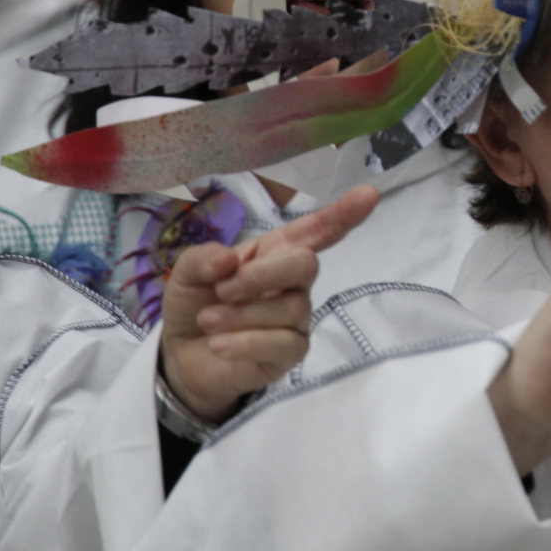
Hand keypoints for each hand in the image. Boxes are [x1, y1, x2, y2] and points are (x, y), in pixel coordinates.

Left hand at [158, 184, 379, 425]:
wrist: (181, 356)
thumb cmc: (196, 303)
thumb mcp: (188, 272)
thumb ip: (204, 257)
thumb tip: (229, 260)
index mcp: (275, 252)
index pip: (318, 230)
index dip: (344, 213)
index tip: (369, 194)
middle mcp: (293, 283)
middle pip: (306, 265)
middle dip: (262, 275)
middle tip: (223, 289)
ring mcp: (296, 320)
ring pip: (290, 308)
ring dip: (240, 314)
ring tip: (208, 321)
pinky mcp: (290, 354)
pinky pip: (284, 344)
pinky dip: (245, 342)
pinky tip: (219, 344)